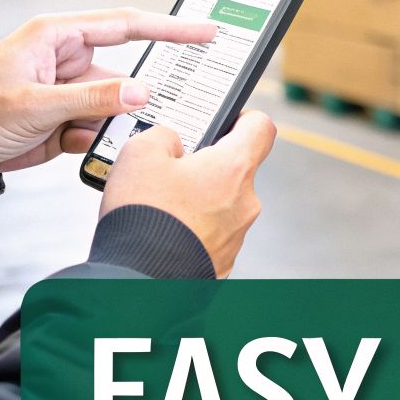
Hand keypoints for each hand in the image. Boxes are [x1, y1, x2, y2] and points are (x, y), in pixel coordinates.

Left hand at [0, 9, 217, 172]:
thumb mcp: (34, 105)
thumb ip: (90, 98)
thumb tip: (141, 92)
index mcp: (56, 37)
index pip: (125, 25)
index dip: (169, 28)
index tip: (205, 31)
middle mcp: (67, 58)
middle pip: (124, 73)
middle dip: (133, 97)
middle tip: (154, 111)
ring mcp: (69, 90)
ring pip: (114, 106)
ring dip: (109, 125)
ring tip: (83, 136)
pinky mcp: (67, 117)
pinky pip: (99, 127)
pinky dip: (93, 140)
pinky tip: (68, 145)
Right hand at [101, 111, 277, 277]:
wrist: (138, 282)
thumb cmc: (144, 217)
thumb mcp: (140, 153)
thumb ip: (162, 135)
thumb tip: (171, 143)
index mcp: (233, 168)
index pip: (261, 128)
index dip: (243, 117)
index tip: (224, 119)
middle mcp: (244, 203)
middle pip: (234, 170)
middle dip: (204, 165)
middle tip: (170, 166)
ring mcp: (235, 237)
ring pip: (221, 205)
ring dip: (196, 200)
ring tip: (157, 203)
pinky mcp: (221, 263)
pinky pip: (209, 235)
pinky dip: (190, 230)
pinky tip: (161, 231)